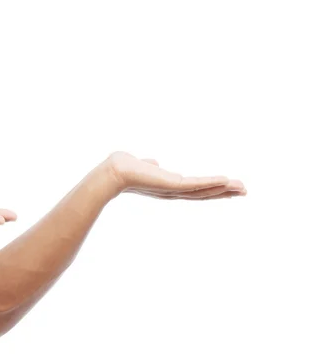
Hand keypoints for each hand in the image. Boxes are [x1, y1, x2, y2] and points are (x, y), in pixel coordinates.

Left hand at [104, 151, 246, 200]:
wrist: (114, 172)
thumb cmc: (123, 167)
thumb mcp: (141, 165)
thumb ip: (150, 166)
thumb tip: (153, 163)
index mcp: (167, 186)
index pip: (193, 189)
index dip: (210, 189)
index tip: (226, 186)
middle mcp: (172, 191)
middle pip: (203, 193)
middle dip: (223, 192)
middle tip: (243, 191)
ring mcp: (173, 189)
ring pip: (204, 191)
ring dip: (224, 188)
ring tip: (242, 188)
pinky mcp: (172, 184)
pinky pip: (195, 184)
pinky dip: (211, 182)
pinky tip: (226, 180)